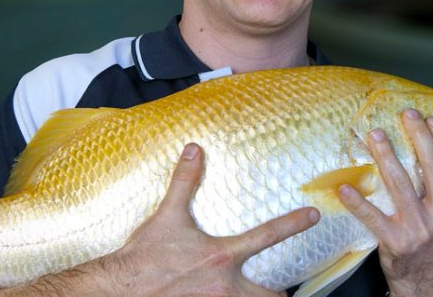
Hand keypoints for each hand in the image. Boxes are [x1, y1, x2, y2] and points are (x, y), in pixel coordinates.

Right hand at [0, 143, 319, 295]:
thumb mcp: (167, 217)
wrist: (119, 289)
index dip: (294, 222)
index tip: (313, 215)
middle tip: (288, 292)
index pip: (268, 235)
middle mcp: (225, 285)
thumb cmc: (143, 256)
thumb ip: (184, 183)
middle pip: (271, 296)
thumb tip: (193, 151)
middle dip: (281, 295)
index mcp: (222, 255)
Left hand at [337, 109, 432, 296]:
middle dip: (418, 135)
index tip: (431, 119)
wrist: (424, 280)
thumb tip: (427, 147)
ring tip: (376, 135)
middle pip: (432, 166)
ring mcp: (421, 229)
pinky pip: (373, 217)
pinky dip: (358, 201)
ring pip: (401, 184)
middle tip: (405, 115)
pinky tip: (346, 186)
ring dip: (386, 155)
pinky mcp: (397, 241)